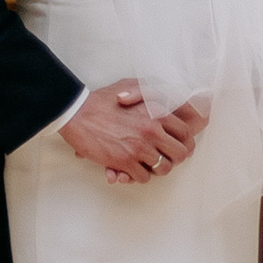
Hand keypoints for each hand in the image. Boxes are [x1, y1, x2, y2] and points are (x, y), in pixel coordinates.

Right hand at [62, 85, 207, 183]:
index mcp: (156, 112)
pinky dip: (139, 175)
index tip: (179, 146)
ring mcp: (139, 147)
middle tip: (166, 158)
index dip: (185, 142)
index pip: (185, 133)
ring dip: (157, 169)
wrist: (77, 113)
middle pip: (179, 154)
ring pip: (163, 168)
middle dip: (174, 158)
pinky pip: (143, 177)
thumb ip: (153, 91)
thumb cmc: (102, 99)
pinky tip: (133, 168)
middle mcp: (151, 131)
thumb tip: (169, 99)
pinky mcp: (124, 161)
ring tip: (149, 164)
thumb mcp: (131, 84)